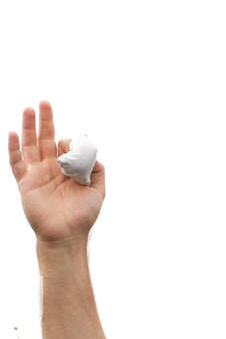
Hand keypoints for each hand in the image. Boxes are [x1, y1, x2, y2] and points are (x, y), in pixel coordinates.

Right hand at [8, 102, 104, 242]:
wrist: (66, 236)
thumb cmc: (82, 216)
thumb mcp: (98, 191)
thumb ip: (98, 170)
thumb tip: (92, 152)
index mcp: (68, 169)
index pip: (65, 146)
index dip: (69, 142)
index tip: (71, 148)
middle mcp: (51, 169)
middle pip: (45, 139)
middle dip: (45, 120)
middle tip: (44, 102)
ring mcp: (37, 175)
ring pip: (30, 145)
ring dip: (28, 127)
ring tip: (28, 109)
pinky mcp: (25, 183)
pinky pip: (16, 163)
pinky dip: (14, 148)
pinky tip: (13, 133)